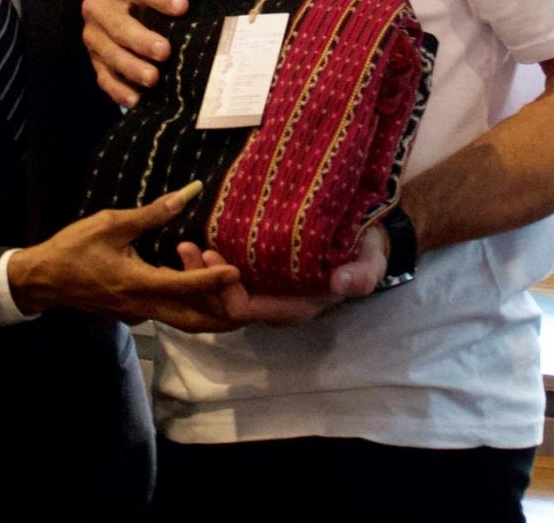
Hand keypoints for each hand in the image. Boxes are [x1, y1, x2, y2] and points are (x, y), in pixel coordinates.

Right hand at [9, 182, 241, 332]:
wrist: (43, 280)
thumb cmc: (74, 248)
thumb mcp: (111, 223)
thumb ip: (152, 213)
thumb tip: (188, 193)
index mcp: (138, 284)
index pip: (184, 287)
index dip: (213, 280)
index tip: (236, 271)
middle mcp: (143, 306)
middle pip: (193, 321)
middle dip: (222, 313)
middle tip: (245, 295)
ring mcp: (138, 314)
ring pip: (182, 319)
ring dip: (206, 306)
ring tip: (223, 280)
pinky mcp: (133, 312)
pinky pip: (168, 312)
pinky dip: (187, 302)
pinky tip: (194, 278)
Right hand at [81, 0, 209, 107]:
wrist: (120, 13)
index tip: (182, 7)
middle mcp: (96, 8)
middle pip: (117, 25)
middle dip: (140, 39)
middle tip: (165, 51)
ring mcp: (93, 38)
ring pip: (110, 54)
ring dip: (131, 67)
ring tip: (154, 78)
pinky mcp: (95, 63)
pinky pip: (104, 79)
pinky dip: (119, 91)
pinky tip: (137, 100)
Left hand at [174, 225, 388, 326]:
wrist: (364, 244)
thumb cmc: (365, 253)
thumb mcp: (370, 263)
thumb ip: (360, 276)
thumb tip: (339, 284)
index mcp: (293, 307)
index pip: (246, 309)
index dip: (223, 288)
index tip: (211, 255)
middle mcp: (272, 306)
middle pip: (224, 307)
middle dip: (199, 285)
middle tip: (184, 247)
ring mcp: (263, 294)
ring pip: (219, 298)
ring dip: (197, 277)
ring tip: (183, 246)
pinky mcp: (258, 279)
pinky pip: (224, 283)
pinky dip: (206, 270)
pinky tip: (195, 245)